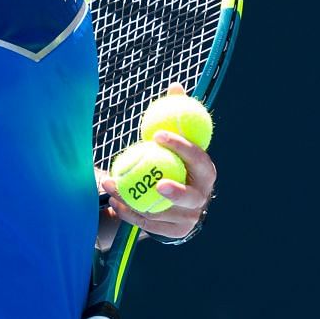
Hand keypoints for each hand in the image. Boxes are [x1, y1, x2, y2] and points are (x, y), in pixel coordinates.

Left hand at [97, 85, 217, 244]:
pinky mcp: (172, 231)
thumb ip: (176, 117)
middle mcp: (201, 198)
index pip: (199, 160)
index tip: (158, 135)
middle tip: (157, 183)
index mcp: (206, 173)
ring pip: (160, 212)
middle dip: (176, 192)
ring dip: (134, 200)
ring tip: (113, 184)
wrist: (177, 201)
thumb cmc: (175, 163)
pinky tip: (113, 201)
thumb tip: (176, 87)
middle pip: (191, 197)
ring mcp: (188, 217)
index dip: (182, 148)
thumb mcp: (176, 142)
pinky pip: (147, 223)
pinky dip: (129, 211)